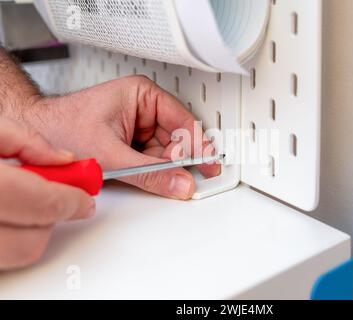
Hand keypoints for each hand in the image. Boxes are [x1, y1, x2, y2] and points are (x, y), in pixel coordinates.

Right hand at [0, 118, 93, 269]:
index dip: (71, 201)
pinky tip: (1, 211)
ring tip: (17, 200)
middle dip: (50, 220)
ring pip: (13, 255)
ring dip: (28, 231)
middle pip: (30, 241)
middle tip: (52, 197)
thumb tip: (62, 160)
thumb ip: (25, 140)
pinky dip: (7, 239)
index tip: (83, 199)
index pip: (40, 202)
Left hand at [24, 76, 219, 199]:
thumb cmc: (63, 128)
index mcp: (143, 95)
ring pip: (167, 152)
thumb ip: (150, 173)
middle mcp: (144, 109)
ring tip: (152, 175)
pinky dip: (153, 171)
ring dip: (164, 167)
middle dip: (179, 160)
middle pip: (178, 138)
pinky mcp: (133, 143)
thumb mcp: (111, 154)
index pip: (183, 120)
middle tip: (185, 178)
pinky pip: (154, 159)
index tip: (209, 164)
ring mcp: (139, 127)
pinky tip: (144, 174)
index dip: (198, 144)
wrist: (36, 135)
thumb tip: (181, 183)